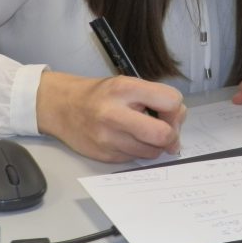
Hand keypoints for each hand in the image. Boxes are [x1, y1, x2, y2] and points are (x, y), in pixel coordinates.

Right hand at [35, 71, 185, 162]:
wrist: (62, 107)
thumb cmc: (100, 95)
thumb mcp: (128, 84)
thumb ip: (156, 97)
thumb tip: (179, 120)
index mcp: (124, 89)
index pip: (171, 102)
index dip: (175, 110)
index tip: (168, 111)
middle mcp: (114, 114)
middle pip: (164, 134)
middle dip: (171, 135)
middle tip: (164, 131)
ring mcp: (108, 138)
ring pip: (153, 151)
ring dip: (155, 145)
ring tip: (142, 133)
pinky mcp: (105, 156)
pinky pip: (136, 159)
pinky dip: (139, 151)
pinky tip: (128, 139)